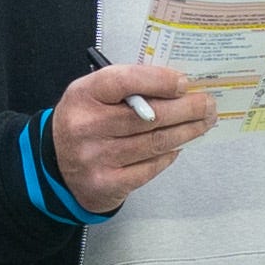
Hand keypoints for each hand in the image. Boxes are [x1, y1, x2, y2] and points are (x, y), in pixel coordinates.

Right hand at [48, 64, 214, 213]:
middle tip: (207, 104)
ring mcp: (97, 158)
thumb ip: (128, 88)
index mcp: (83, 96)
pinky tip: (179, 146)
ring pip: (155, 142)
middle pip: (149, 116)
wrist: (56, 167)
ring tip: (203, 123)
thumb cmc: (84, 123)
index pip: (125, 81)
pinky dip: (169, 155)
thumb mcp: (93, 96)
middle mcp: (87, 126)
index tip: (184, 83)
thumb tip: (177, 87)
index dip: (159, 80)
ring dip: (186, 132)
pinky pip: (150, 167)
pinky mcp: (108, 183)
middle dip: (186, 109)